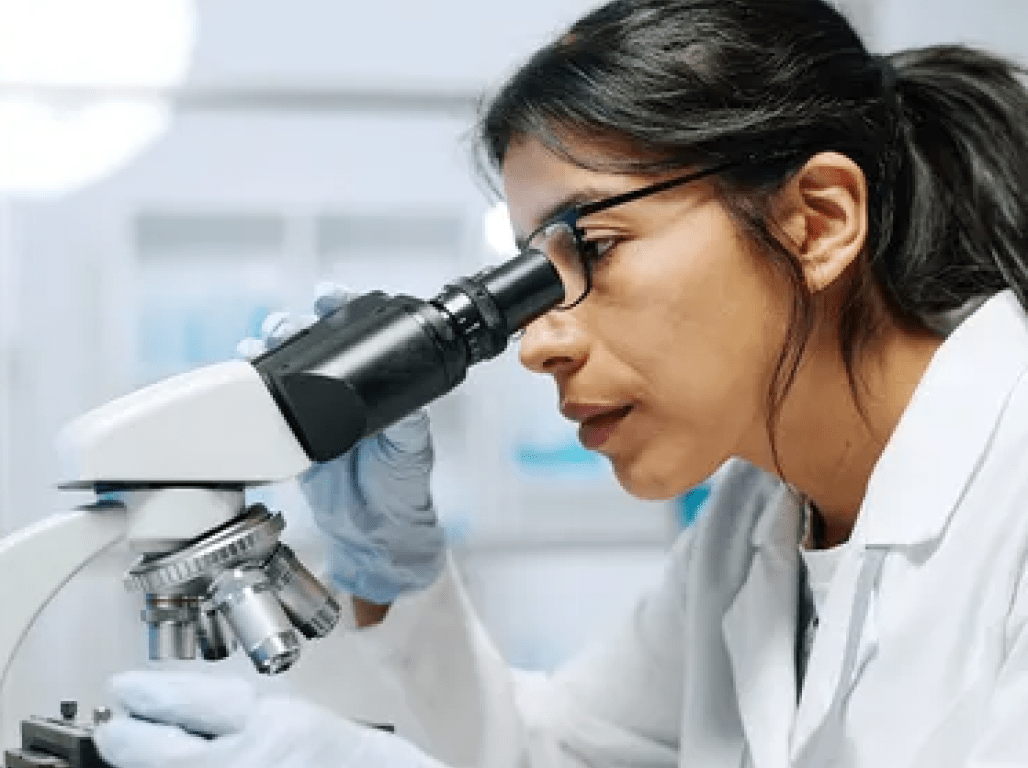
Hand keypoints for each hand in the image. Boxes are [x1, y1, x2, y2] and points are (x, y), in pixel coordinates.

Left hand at [94, 670, 445, 767]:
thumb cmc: (342, 756)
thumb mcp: (285, 713)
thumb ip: (228, 709)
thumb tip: (167, 699)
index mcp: (268, 725)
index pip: (183, 702)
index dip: (145, 694)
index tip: (124, 689)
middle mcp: (246, 764)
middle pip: (156, 751)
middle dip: (125, 735)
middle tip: (114, 722)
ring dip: (139, 760)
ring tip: (133, 744)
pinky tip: (167, 766)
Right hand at [239, 284, 445, 604]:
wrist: (374, 533)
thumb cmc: (401, 487)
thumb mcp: (412, 450)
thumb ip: (409, 427)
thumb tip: (410, 405)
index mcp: (372, 386)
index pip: (356, 336)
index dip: (340, 310)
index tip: (329, 296)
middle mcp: (340, 391)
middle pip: (311, 343)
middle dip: (294, 324)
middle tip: (288, 323)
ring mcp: (310, 412)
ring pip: (283, 367)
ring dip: (267, 348)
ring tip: (259, 343)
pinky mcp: (287, 436)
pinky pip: (264, 405)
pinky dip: (249, 388)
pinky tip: (243, 374)